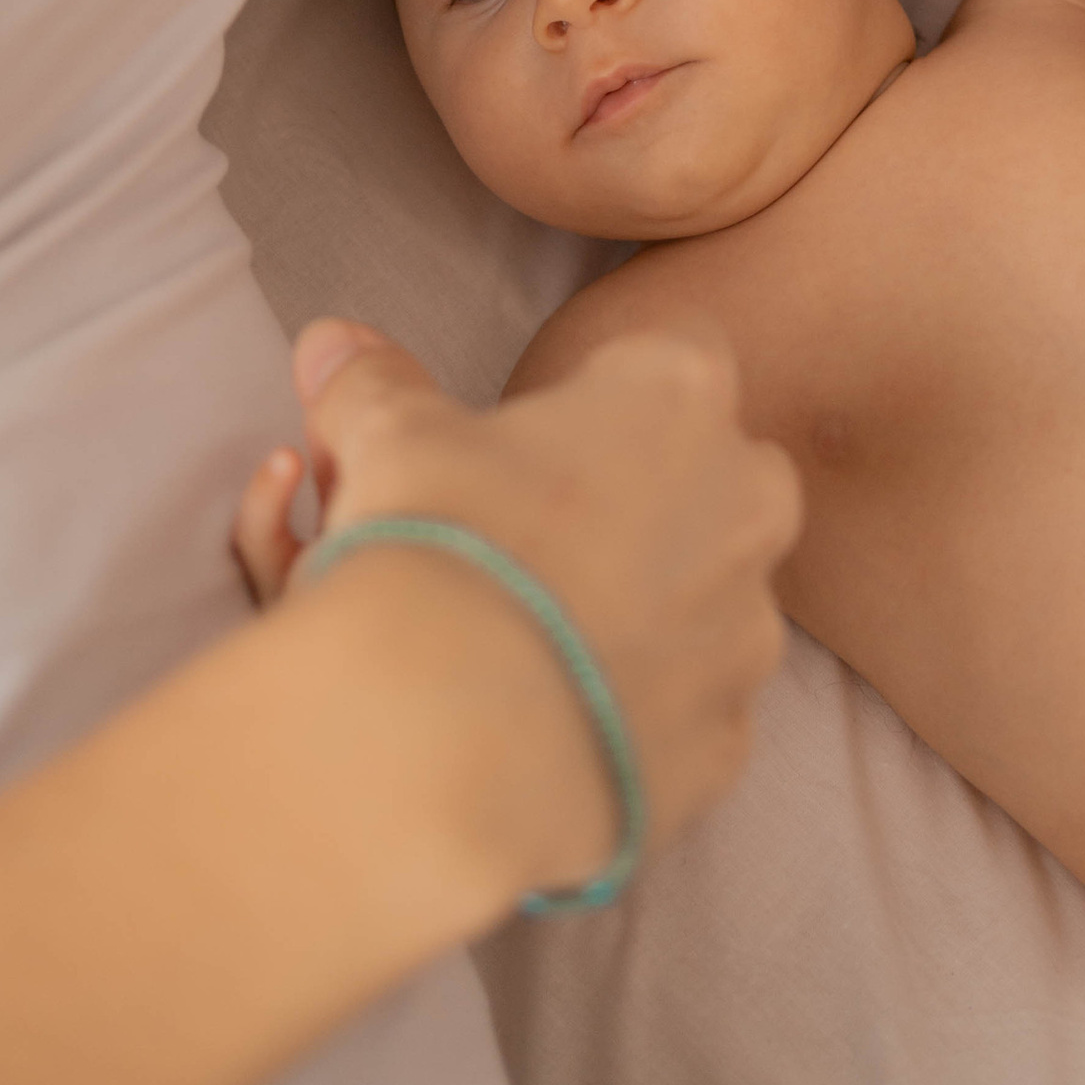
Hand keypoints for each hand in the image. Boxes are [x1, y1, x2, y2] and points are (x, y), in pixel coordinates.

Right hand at [236, 315, 798, 900]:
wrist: (453, 739)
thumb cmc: (436, 548)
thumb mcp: (391, 442)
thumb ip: (376, 386)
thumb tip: (335, 344)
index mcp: (679, 398)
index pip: (679, 349)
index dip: (609, 385)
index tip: (546, 429)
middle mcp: (747, 503)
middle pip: (714, 474)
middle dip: (646, 494)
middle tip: (539, 532)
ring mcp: (749, 629)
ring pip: (709, 597)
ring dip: (646, 604)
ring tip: (539, 635)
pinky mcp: (728, 740)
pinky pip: (691, 705)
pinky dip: (638, 705)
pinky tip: (557, 714)